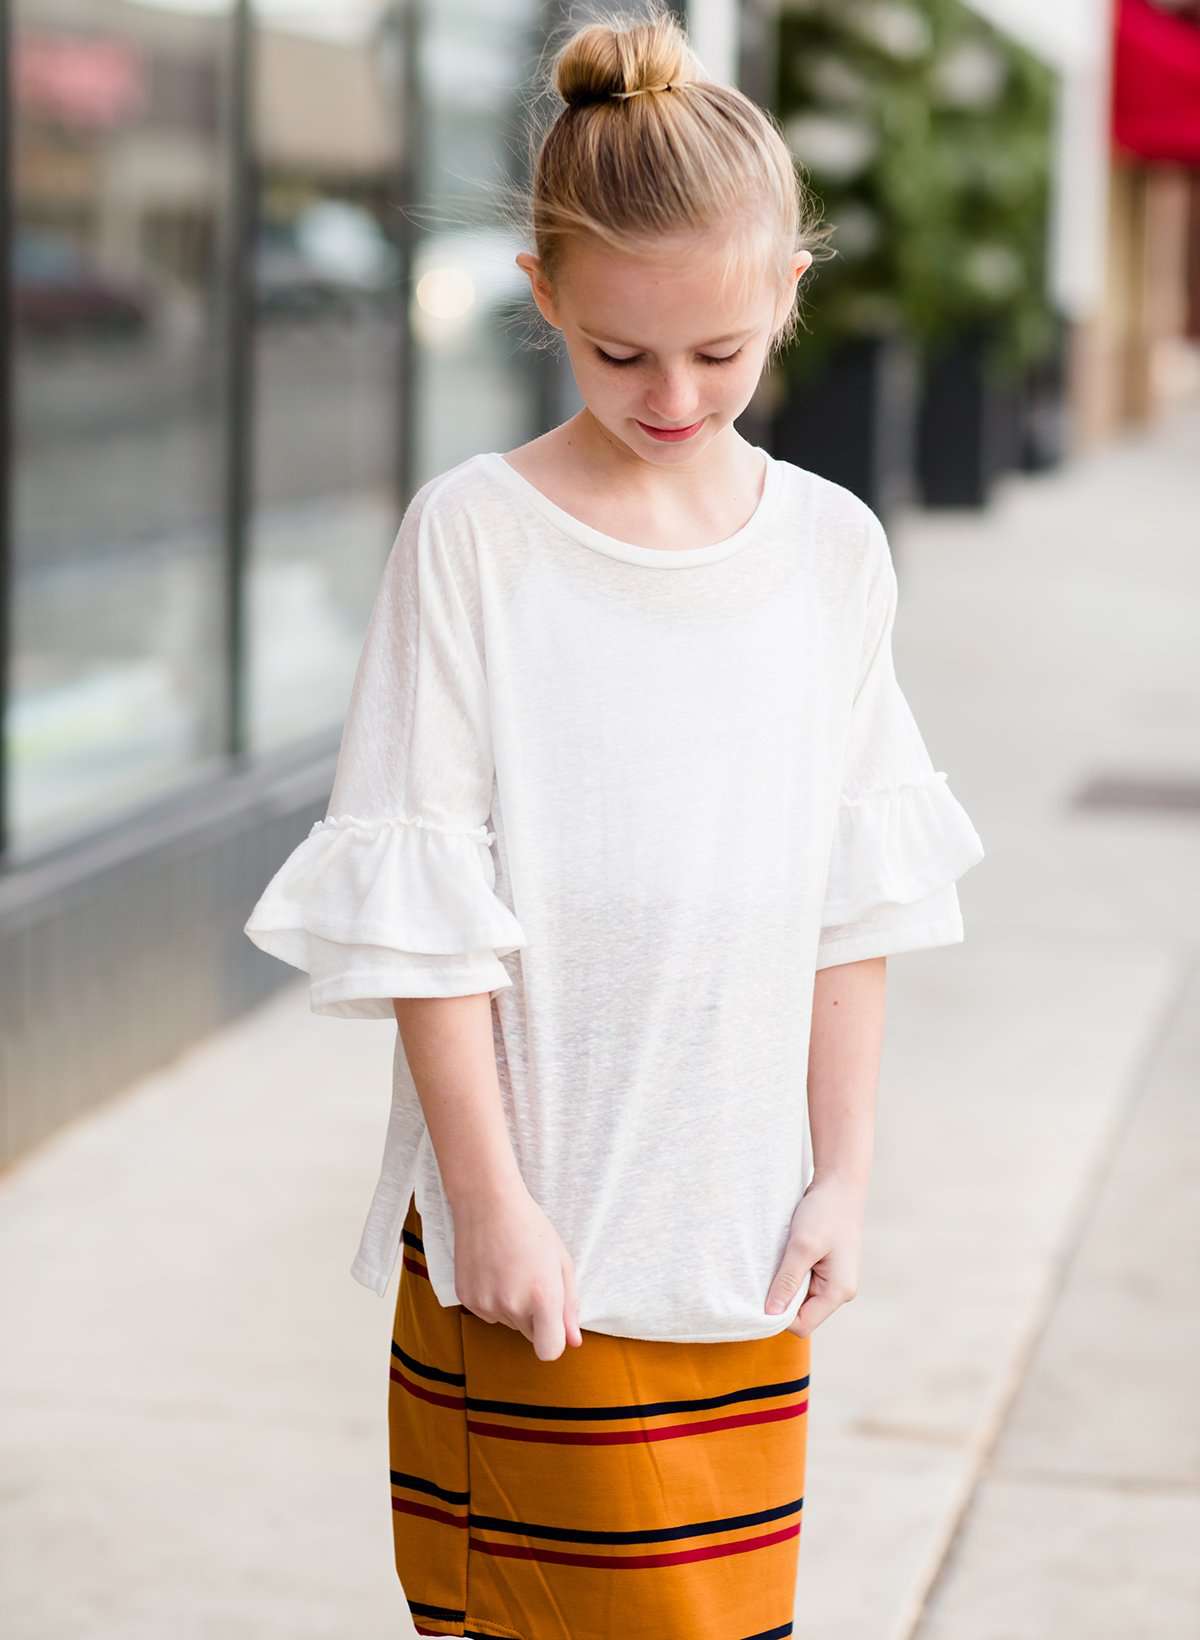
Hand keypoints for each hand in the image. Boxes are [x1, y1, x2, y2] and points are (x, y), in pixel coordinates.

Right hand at [451, 1185, 583, 1361]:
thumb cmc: (531, 1228)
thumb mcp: (561, 1262)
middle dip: (535, 1318)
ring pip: (508, 1323)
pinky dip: (493, 1299)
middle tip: (531, 1280)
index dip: (553, 1340)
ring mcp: (486, 1304)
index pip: (549, 1351)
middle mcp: (513, 1306)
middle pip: (530, 1336)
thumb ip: (569, 1306)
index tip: (553, 1323)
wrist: (487, 1203)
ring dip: (513, 1307)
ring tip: (511, 1270)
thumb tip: (573, 1342)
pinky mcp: (467, 1299)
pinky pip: (487, 1313)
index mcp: (543, 1297)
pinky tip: (493, 1270)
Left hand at [764, 1172, 866, 1337]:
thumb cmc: (825, 1212)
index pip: (803, 1325)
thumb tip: (771, 1314)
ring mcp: (833, 1280)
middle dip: (781, 1300)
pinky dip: (789, 1274)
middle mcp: (839, 1291)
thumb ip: (787, 1281)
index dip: (780, 1316)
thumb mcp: (802, 1246)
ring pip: (800, 1298)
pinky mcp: (825, 1268)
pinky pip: (802, 1282)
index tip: (761, 1295)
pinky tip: (783, 1257)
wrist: (840, 1183)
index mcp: (839, 1291)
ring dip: (784, 1284)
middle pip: (801, 1314)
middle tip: (765, 1275)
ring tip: (776, 1262)